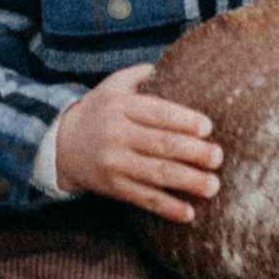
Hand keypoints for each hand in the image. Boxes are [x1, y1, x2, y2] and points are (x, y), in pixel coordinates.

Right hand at [55, 64, 222, 221]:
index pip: (156, 112)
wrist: (61, 144)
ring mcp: (114, 163)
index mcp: (120, 106)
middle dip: (193, 152)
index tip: (207, 127)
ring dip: (187, 182)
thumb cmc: (100, 110)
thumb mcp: (115, 85)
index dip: (183, 120)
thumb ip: (144, 75)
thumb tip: (182, 64)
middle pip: (160, 144)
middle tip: (218, 157)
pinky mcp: (113, 187)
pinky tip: (189, 213)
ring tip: (213, 186)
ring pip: (155, 174)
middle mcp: (116, 134)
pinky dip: (167, 207)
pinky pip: (143, 198)